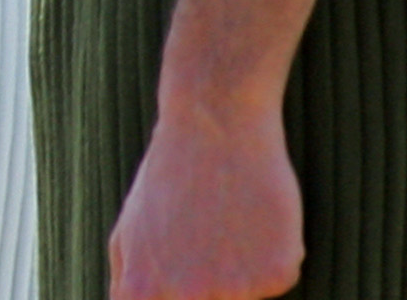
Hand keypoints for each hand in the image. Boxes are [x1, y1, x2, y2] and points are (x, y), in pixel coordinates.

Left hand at [110, 96, 299, 299]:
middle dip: (214, 283)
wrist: (214, 124)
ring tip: (230, 221)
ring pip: (247, 295)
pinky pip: (280, 275)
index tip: (191, 266)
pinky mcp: (276, 274)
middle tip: (210, 236)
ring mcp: (233, 291)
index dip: (183, 295)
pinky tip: (256, 214)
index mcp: (143, 293)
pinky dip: (275, 252)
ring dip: (245, 270)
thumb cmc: (168, 176)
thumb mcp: (126, 232)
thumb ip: (126, 283)